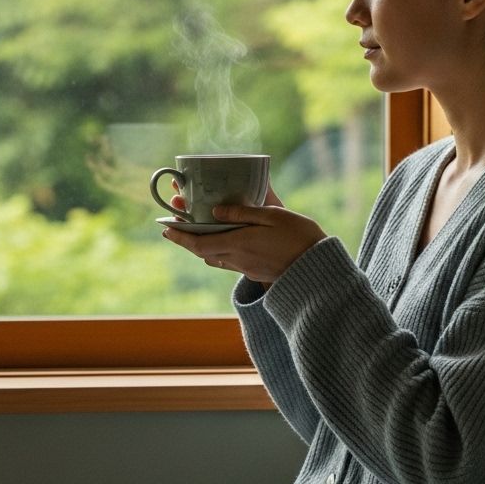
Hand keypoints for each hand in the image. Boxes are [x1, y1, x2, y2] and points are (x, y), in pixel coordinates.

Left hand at [162, 195, 325, 284]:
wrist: (318, 269)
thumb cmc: (299, 236)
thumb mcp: (273, 215)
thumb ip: (243, 212)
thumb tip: (215, 211)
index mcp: (239, 244)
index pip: (199, 244)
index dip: (180, 238)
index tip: (166, 228)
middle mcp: (238, 259)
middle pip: (203, 252)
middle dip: (187, 239)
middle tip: (177, 224)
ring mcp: (247, 268)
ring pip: (215, 257)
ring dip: (203, 245)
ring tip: (199, 229)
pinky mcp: (256, 272)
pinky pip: (229, 261)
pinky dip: (220, 249)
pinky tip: (226, 238)